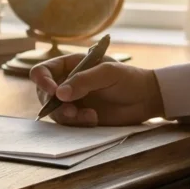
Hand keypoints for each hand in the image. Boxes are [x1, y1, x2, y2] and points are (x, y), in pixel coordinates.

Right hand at [29, 53, 164, 126]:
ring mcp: (72, 101)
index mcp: (69, 65)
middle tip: (71, 111)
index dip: (42, 81)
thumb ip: (83, 81)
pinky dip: (78, 123)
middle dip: (54, 104)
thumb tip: (60, 94)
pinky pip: (68, 123)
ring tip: (90, 117)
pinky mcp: (80, 116)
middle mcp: (66, 83)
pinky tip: (94, 119)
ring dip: (67, 116)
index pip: (43, 71)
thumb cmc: (129, 79)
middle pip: (44, 94)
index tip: (53, 92)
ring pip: (55, 111)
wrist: (147, 99)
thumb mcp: (108, 73)